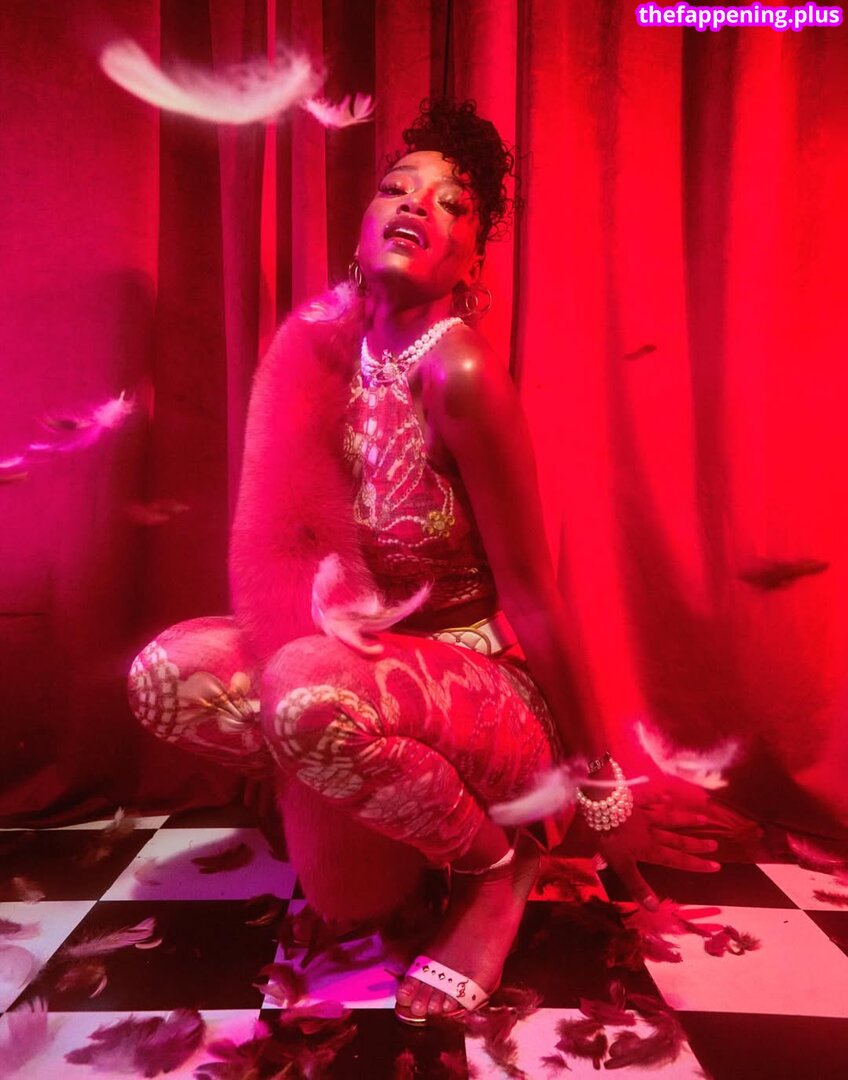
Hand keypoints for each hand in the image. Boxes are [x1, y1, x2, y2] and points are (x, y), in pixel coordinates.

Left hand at [594, 794, 721, 908]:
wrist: (600, 807)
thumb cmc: (609, 839)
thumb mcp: (621, 867)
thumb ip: (638, 886)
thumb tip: (655, 908)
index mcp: (650, 849)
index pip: (677, 860)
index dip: (696, 864)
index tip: (716, 866)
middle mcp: (652, 833)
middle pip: (678, 840)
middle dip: (697, 844)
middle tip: (715, 845)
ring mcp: (645, 815)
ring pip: (670, 819)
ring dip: (687, 820)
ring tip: (705, 819)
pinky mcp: (635, 801)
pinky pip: (650, 800)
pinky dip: (660, 798)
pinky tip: (668, 796)